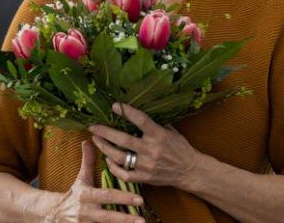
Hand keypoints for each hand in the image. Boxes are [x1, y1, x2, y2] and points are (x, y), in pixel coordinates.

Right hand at [44, 140, 145, 222]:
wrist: (54, 213)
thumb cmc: (74, 194)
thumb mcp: (81, 178)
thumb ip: (87, 161)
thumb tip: (88, 141)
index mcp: (86, 196)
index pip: (107, 196)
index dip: (123, 197)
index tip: (139, 199)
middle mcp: (86, 212)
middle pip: (107, 217)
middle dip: (125, 219)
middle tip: (142, 220)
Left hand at [89, 103, 207, 190]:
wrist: (190, 171)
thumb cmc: (180, 148)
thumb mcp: (171, 131)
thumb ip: (155, 122)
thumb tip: (137, 109)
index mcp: (159, 135)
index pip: (141, 120)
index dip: (127, 112)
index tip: (114, 105)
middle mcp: (152, 150)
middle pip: (123, 139)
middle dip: (105, 132)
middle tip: (93, 126)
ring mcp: (147, 165)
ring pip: (119, 157)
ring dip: (104, 147)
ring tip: (96, 140)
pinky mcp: (144, 178)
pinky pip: (123, 174)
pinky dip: (113, 167)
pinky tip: (107, 159)